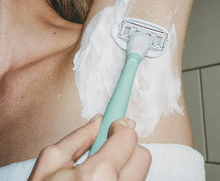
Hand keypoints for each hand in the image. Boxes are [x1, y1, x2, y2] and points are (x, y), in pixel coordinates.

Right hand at [29, 115, 150, 180]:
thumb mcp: (52, 162)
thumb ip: (79, 136)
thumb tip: (99, 120)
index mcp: (98, 176)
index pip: (128, 138)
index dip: (121, 126)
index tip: (116, 123)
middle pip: (142, 155)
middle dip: (126, 146)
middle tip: (108, 147)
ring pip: (140, 171)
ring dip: (125, 163)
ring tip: (102, 169)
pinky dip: (124, 177)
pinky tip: (104, 180)